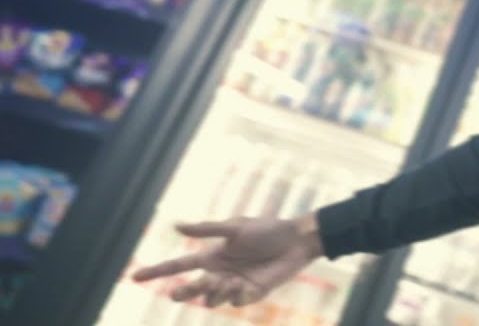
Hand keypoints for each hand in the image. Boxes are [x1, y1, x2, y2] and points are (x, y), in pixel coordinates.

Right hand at [131, 214, 324, 308]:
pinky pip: (234, 301)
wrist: (296, 241)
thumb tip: (175, 226)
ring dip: (215, 291)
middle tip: (178, 291)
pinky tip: (244, 283)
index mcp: (212, 255)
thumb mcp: (236, 227)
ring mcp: (233, 285)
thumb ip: (207, 229)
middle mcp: (219, 272)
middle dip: (183, 291)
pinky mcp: (250, 294)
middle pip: (191, 287)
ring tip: (230, 279)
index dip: (157, 271)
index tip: (134, 276)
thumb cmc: (267, 230)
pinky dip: (235, 294)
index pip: (179, 264)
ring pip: (211, 298)